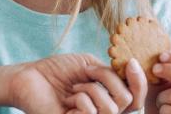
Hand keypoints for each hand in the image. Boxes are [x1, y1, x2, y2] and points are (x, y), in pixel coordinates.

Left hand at [8, 54, 146, 113]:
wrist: (30, 77)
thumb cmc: (57, 71)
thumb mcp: (89, 65)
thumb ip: (111, 73)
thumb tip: (131, 77)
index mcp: (109, 97)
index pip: (137, 98)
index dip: (140, 81)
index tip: (130, 62)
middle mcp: (103, 112)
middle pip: (129, 101)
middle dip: (108, 79)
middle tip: (86, 72)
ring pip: (111, 108)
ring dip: (91, 89)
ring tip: (73, 87)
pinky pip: (92, 112)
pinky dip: (80, 98)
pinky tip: (67, 99)